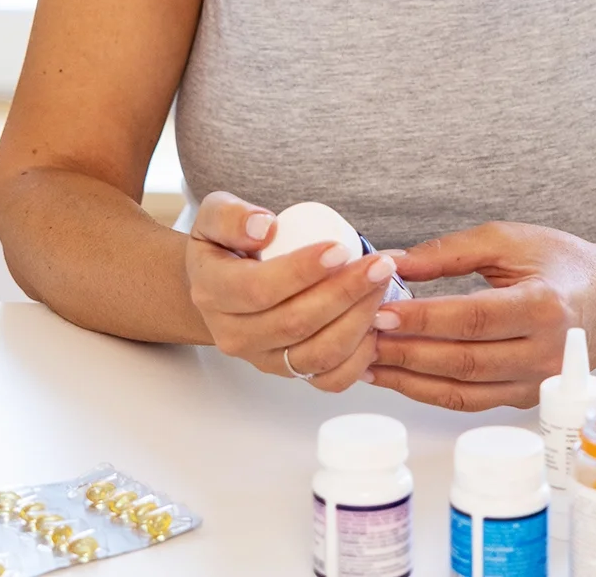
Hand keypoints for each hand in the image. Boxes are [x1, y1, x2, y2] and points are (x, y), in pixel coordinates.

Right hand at [186, 191, 399, 391]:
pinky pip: (329, 379)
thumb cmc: (224, 247)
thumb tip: (265, 228)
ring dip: (358, 321)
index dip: (303, 271)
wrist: (220, 287)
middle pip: (295, 322)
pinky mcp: (288, 373)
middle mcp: (234, 335)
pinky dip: (359, 358)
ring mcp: (262, 359)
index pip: (259, 288)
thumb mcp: (214, 216)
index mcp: (213, 293)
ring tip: (382, 286)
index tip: (340, 249)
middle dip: (345, 293)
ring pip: (317, 353)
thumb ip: (231, 215)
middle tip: (378, 264)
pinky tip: (375, 325)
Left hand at [368, 221, 595, 410]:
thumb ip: (449, 253)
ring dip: (410, 380)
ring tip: (367, 362)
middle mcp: (544, 352)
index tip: (380, 311)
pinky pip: (471, 401)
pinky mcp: (526, 397)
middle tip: (361, 337)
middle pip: (464, 360)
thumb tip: (392, 264)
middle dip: (406, 352)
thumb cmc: (562, 263)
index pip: (473, 318)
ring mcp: (537, 382)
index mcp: (543, 306)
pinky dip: (429, 392)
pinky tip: (398, 376)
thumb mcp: (508, 240)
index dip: (424, 318)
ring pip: (463, 390)